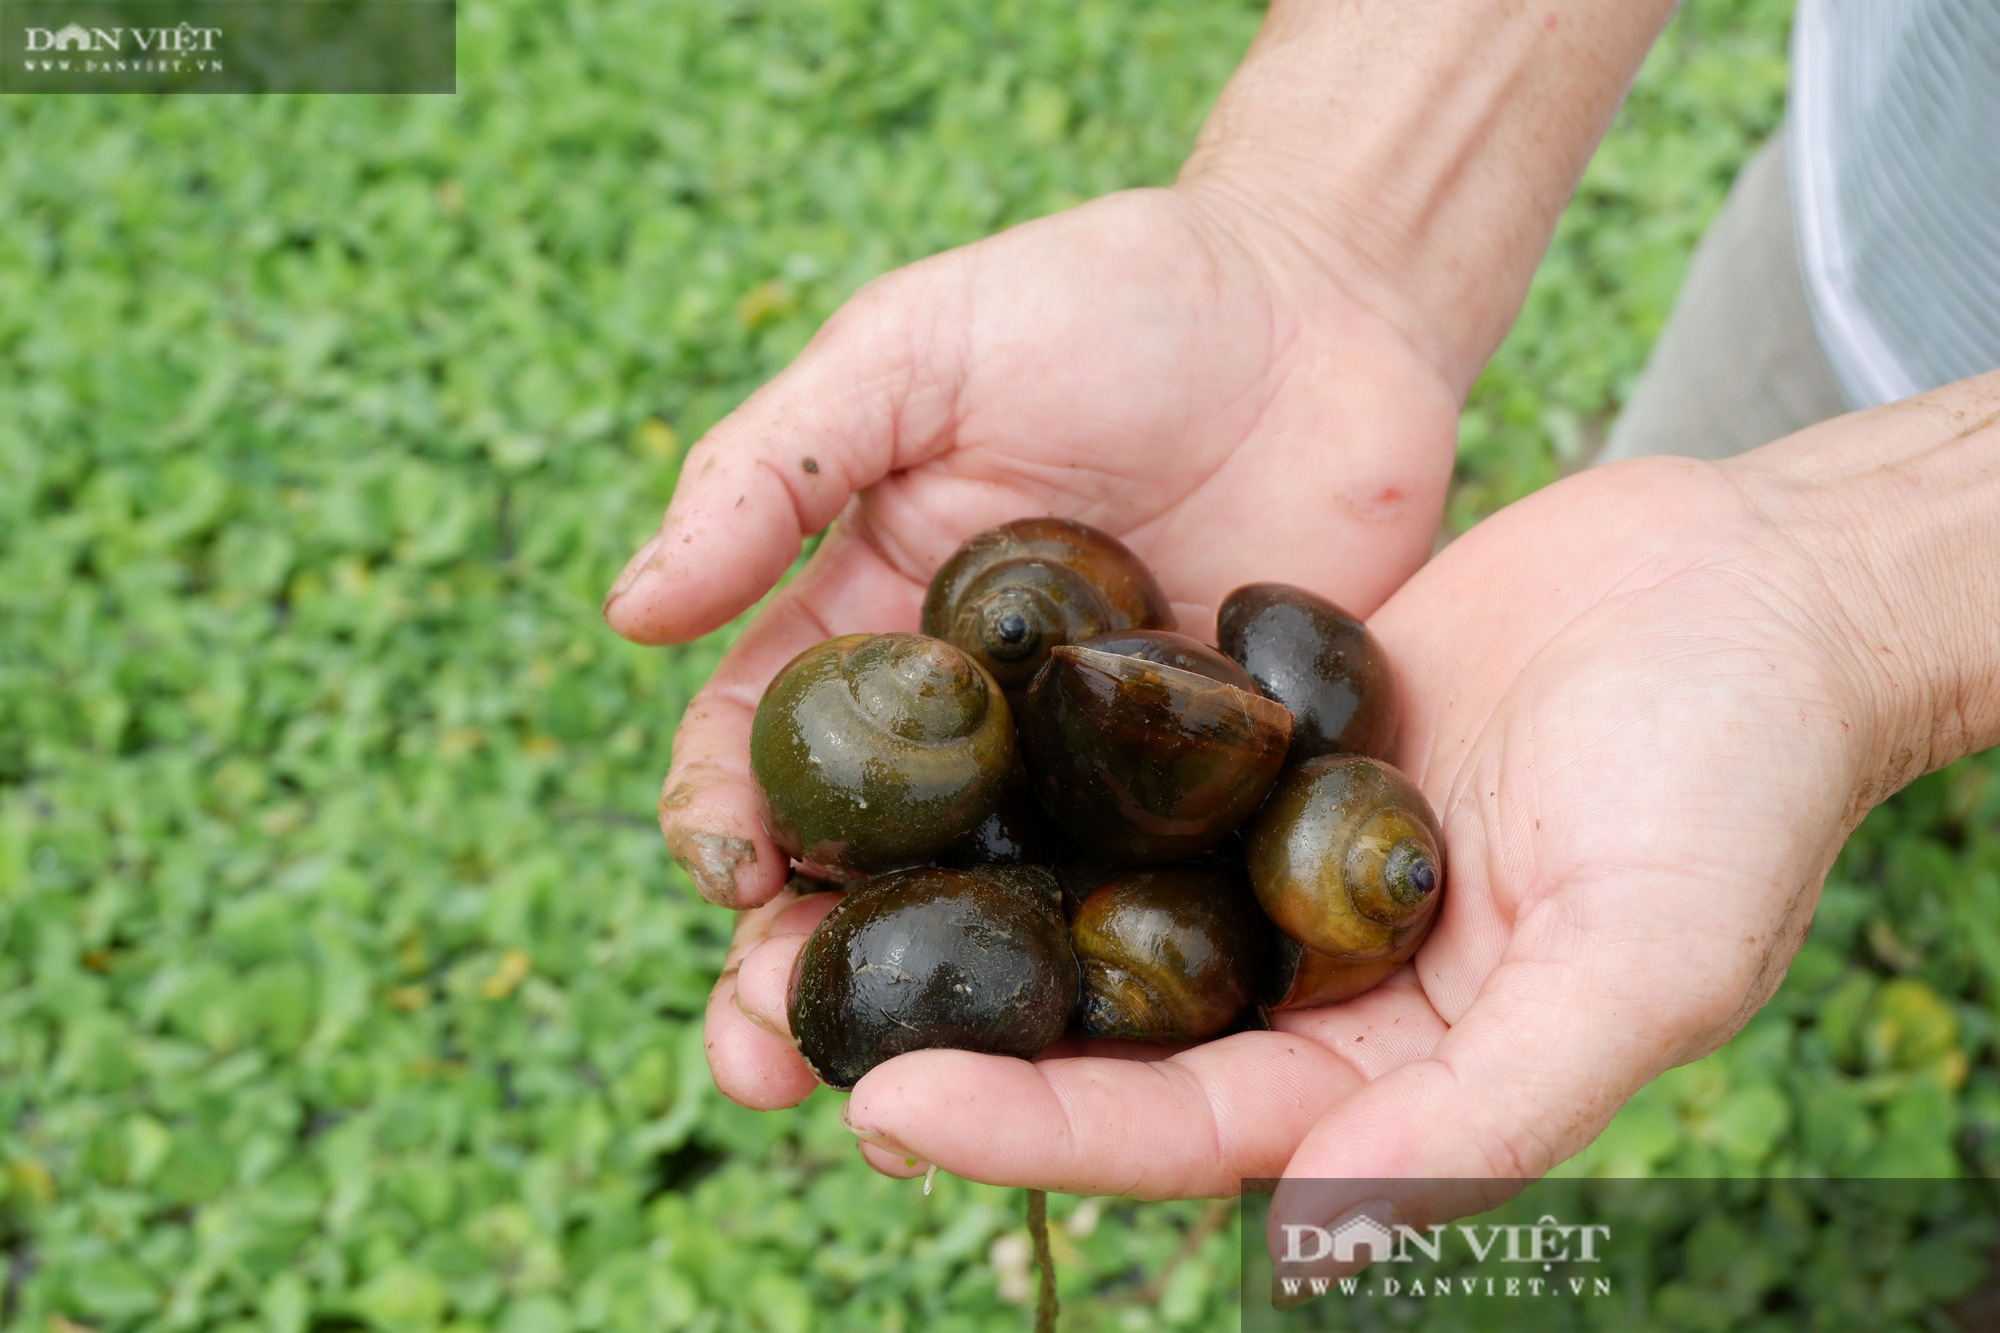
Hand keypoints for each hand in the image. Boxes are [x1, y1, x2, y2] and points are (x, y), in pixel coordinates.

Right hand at [604, 187, 1458, 1107]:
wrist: (1325, 300)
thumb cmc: (1104, 300)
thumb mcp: (915, 351)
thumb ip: (772, 469)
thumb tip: (626, 612)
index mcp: (869, 629)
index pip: (762, 750)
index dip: (721, 819)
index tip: (721, 873)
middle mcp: (969, 732)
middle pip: (860, 877)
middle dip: (796, 972)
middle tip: (763, 1062)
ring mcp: (1092, 783)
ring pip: (991, 926)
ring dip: (934, 1024)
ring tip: (887, 1116)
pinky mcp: (1216, 805)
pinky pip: (1154, 911)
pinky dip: (1109, 992)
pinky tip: (1083, 1067)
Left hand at [809, 413, 1932, 1198]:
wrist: (1754, 591)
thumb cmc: (1737, 785)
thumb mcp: (1642, 962)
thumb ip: (1487, 1108)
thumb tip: (1315, 1240)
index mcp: (1384, 1069)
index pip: (1183, 1128)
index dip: (1040, 1131)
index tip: (892, 1106)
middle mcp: (1310, 979)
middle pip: (1101, 1032)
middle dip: (948, 1035)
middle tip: (773, 1019)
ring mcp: (1273, 855)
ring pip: (1089, 900)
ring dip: (959, 904)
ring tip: (791, 893)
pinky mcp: (1258, 741)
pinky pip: (1124, 768)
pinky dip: (1028, 769)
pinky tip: (914, 748)